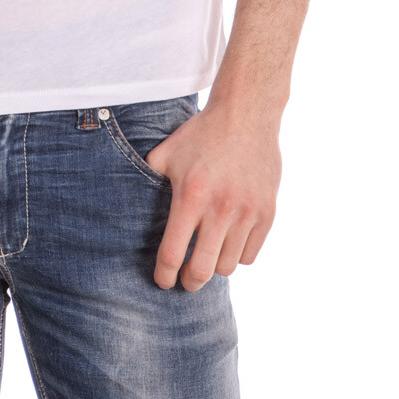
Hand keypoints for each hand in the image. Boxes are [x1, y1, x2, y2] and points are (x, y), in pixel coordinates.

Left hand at [145, 100, 281, 290]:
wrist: (246, 115)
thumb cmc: (201, 134)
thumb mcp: (167, 153)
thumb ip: (149, 179)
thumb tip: (130, 199)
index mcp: (190, 196)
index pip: (172, 253)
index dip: (164, 275)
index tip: (162, 282)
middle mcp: (220, 209)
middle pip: (202, 271)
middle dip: (189, 283)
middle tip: (184, 281)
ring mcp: (247, 213)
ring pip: (227, 266)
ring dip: (213, 266)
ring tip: (206, 255)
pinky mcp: (267, 213)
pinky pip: (250, 254)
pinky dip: (237, 254)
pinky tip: (227, 241)